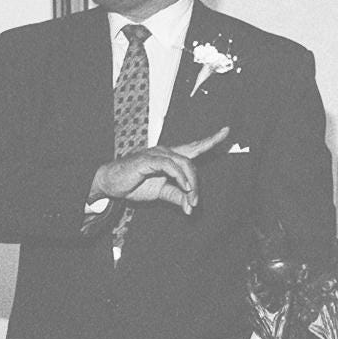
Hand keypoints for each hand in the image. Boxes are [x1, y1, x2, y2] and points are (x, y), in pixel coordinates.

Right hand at [90, 127, 229, 213]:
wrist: (111, 184)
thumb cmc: (134, 184)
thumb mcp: (160, 193)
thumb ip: (177, 197)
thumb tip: (191, 207)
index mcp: (170, 157)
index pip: (194, 147)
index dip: (210, 139)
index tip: (226, 131)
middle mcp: (166, 152)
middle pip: (192, 160)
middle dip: (197, 182)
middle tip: (196, 202)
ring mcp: (157, 154)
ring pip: (184, 163)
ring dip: (190, 183)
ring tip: (191, 199)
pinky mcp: (148, 160)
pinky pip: (170, 165)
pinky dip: (180, 176)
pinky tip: (184, 187)